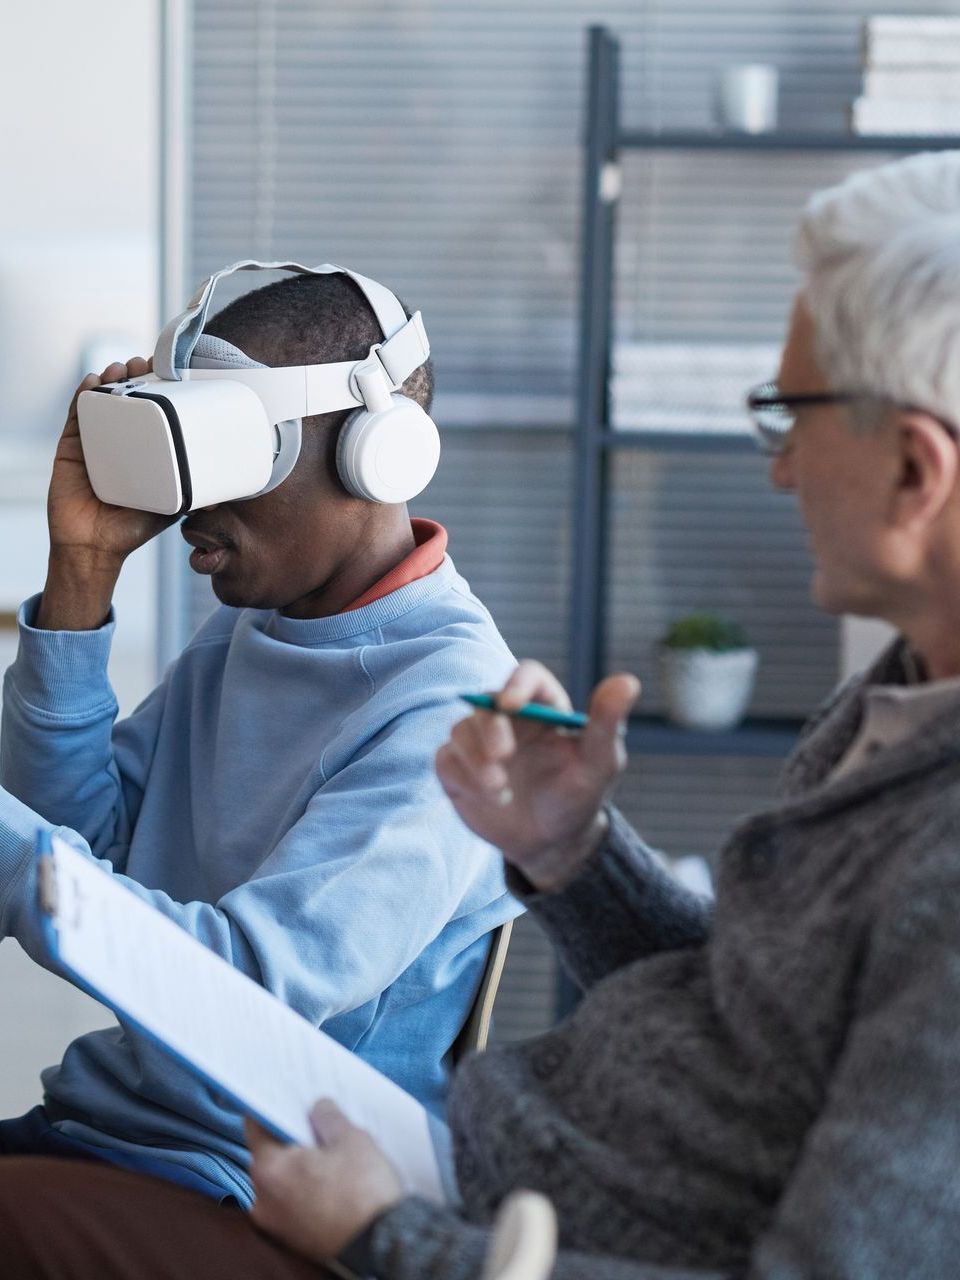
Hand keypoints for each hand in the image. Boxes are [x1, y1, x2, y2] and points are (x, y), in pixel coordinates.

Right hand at [47, 359, 173, 562]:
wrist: (95, 547)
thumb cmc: (133, 529)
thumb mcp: (171, 507)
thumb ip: (193, 497)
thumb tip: (224, 495)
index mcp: (143, 451)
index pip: (152, 412)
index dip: (158, 389)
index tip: (168, 373)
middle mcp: (119, 442)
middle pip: (125, 398)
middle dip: (134, 376)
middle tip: (145, 365)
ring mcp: (93, 442)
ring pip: (100, 401)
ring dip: (109, 379)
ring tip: (121, 369)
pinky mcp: (71, 447)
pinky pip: (76, 415)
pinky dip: (83, 396)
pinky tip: (92, 382)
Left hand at [247, 1100, 403, 1262]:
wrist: (381, 1244)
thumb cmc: (363, 1190)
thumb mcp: (351, 1140)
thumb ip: (328, 1117)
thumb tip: (317, 1108)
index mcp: (269, 1170)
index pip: (256, 1126)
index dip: (272, 1107)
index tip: (286, 1097)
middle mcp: (261, 1199)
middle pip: (269, 1154)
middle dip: (291, 1139)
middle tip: (317, 1126)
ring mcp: (274, 1223)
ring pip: (281, 1180)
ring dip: (299, 1166)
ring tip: (330, 1156)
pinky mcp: (290, 1239)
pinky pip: (291, 1202)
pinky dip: (304, 1189)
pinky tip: (330, 1182)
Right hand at [436, 661, 639, 891]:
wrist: (552, 842)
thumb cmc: (580, 796)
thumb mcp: (600, 762)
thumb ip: (608, 721)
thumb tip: (628, 681)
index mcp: (543, 706)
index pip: (527, 676)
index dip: (516, 684)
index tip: (511, 705)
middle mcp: (507, 718)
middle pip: (486, 702)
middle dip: (490, 728)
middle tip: (503, 757)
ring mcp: (479, 742)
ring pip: (460, 730)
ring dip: (476, 760)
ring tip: (502, 792)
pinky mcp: (458, 768)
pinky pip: (446, 760)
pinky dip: (463, 778)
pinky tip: (491, 799)